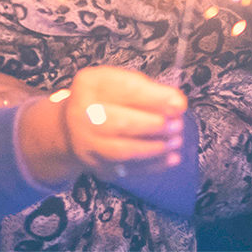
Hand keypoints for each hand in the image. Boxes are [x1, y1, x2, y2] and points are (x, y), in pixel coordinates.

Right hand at [62, 66, 187, 180]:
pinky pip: (127, 169)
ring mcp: (87, 143)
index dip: (154, 98)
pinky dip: (152, 165)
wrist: (71, 127)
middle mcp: (81, 113)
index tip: (179, 103)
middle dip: (154, 125)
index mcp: (89, 84)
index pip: (123, 90)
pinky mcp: (97, 165)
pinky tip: (170, 158)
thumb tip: (178, 103)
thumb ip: (148, 90)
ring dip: (154, 148)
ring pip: (122, 150)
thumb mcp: (118, 83)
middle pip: (119, 122)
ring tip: (175, 141)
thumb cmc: (103, 100)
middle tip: (177, 125)